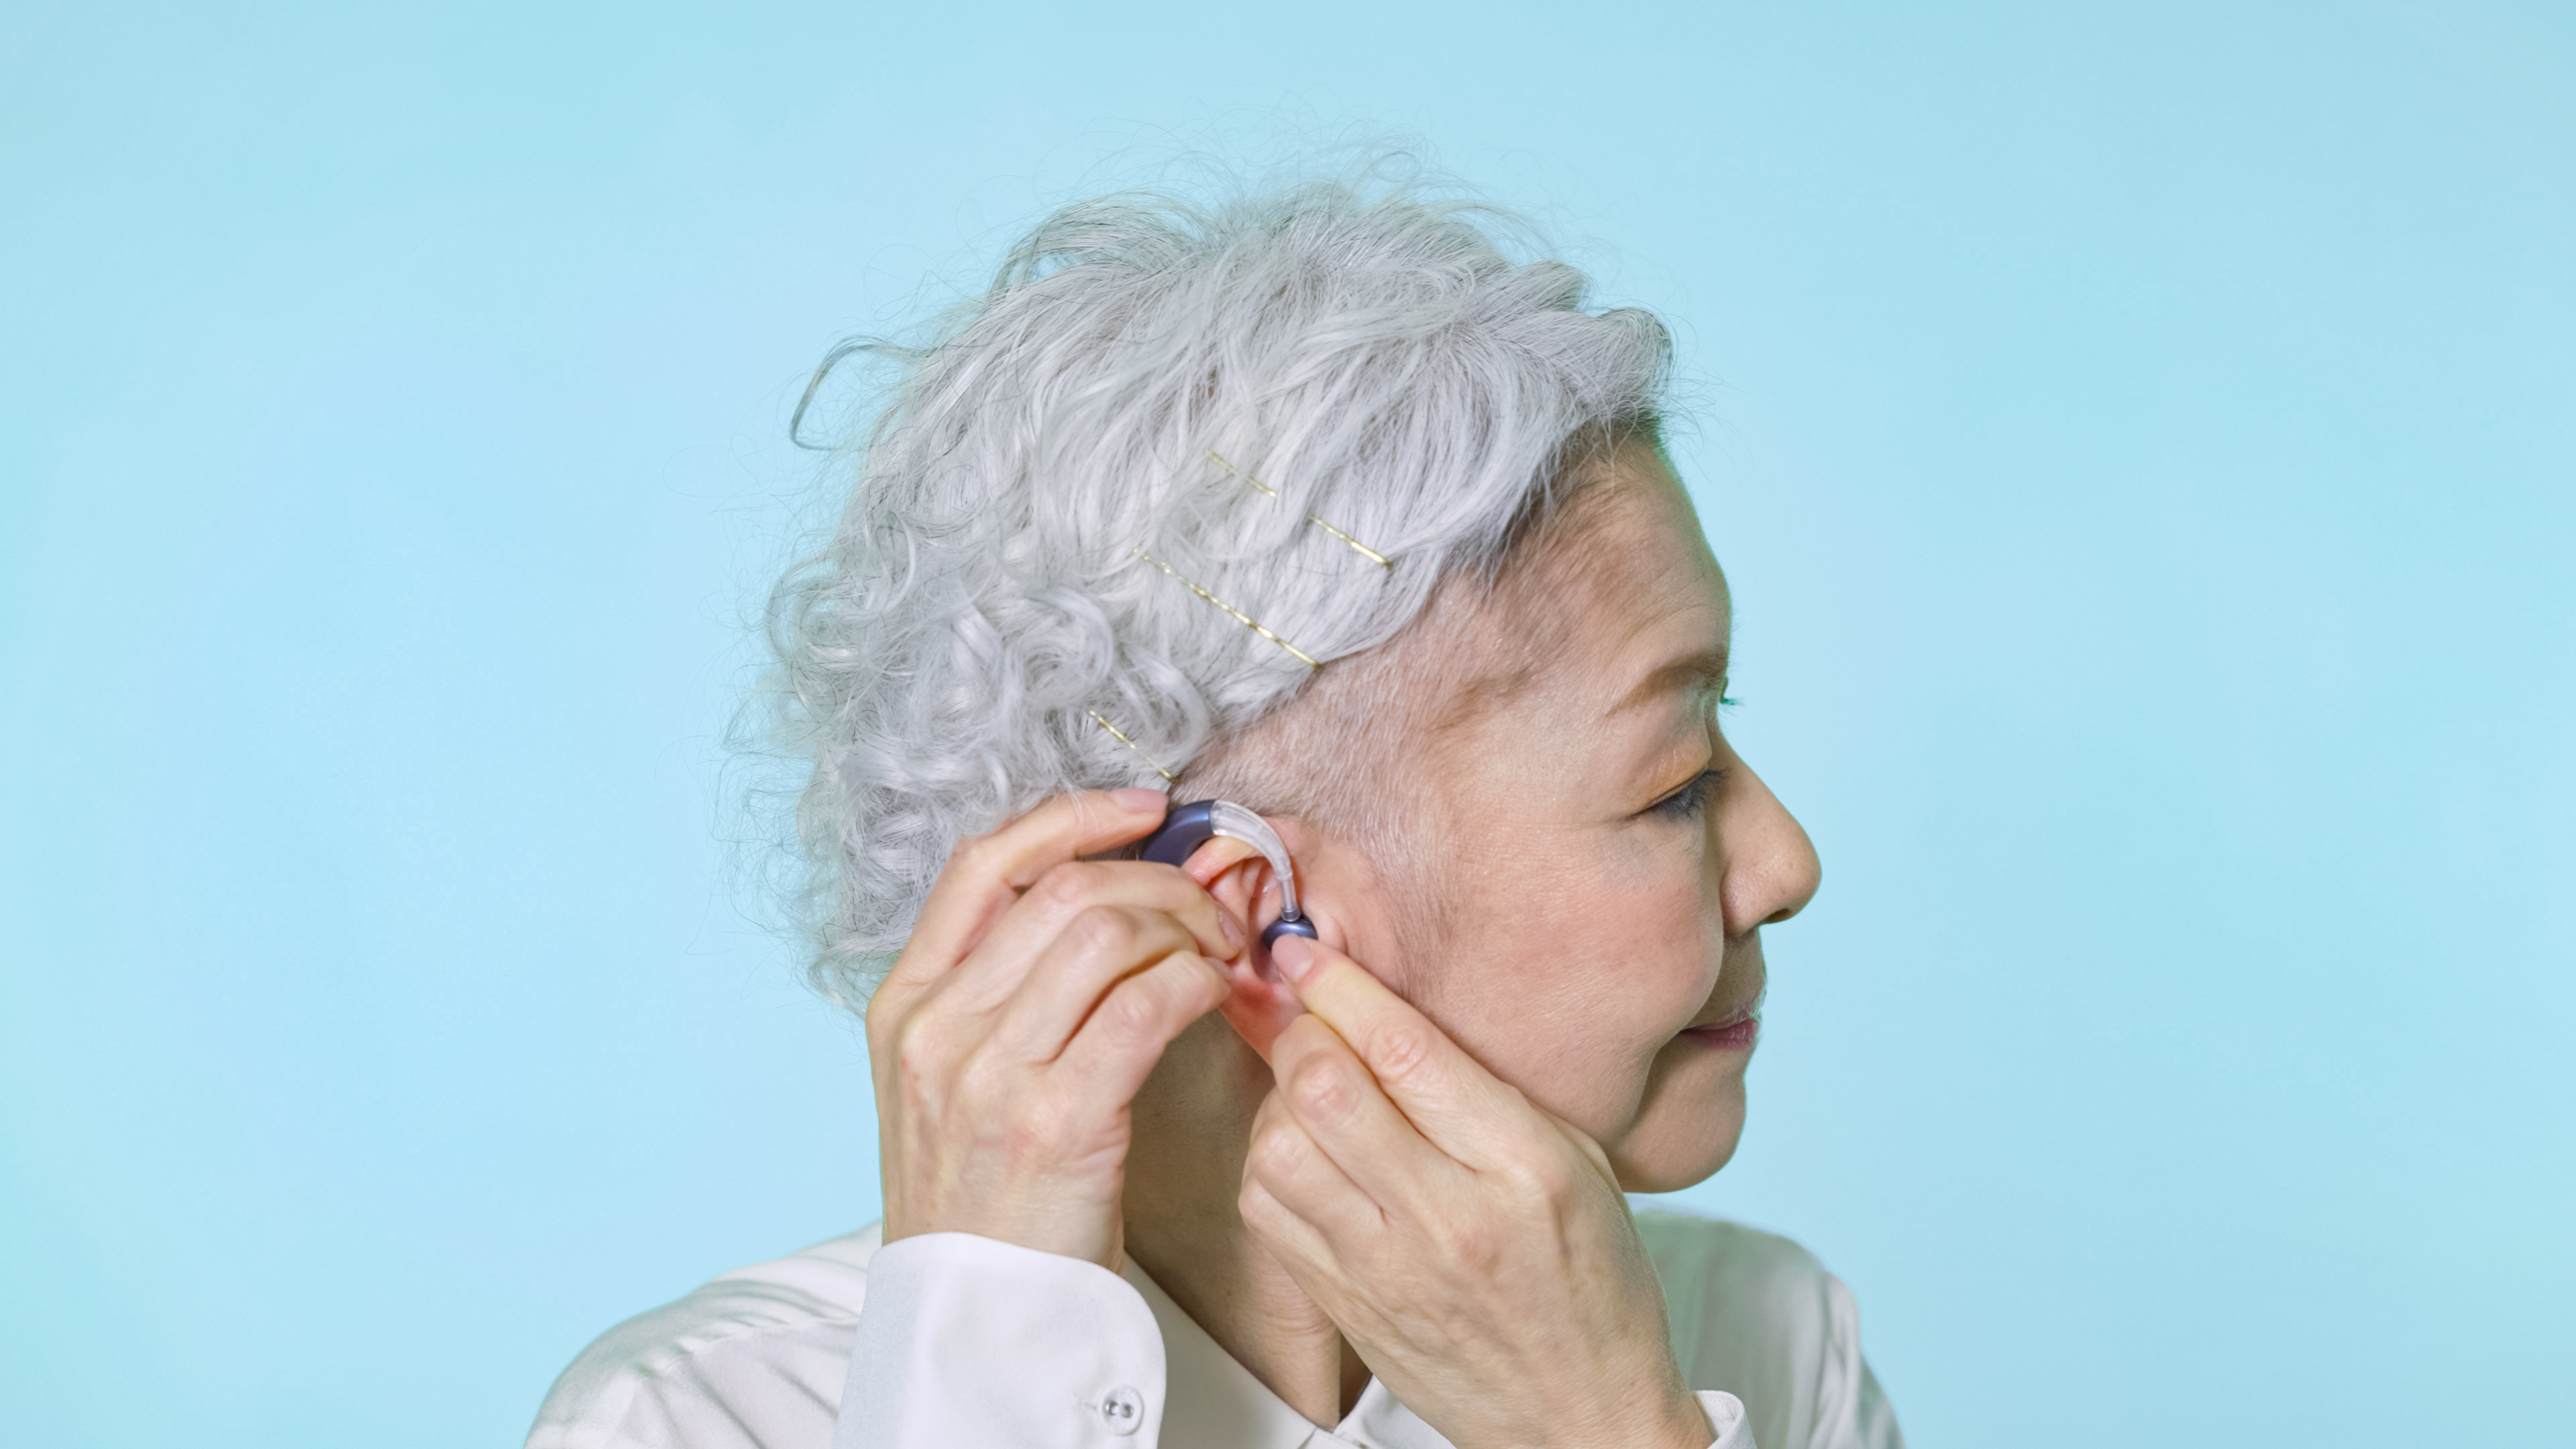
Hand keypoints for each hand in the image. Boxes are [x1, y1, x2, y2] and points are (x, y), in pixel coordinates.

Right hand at [868, 789, 1237, 1270]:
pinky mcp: (1054, 1121)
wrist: (974, 1316)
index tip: (1144, 808)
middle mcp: (935, 1027)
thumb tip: (1094, 899)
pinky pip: (1145, 1005)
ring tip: (1220, 953)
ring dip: (1185, 928)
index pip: (982, 863)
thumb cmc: (984, 1194)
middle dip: (1158, 879)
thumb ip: (993, 991)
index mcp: (903, 1004)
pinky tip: (1214, 995)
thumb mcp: (948, 1080)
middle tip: (1213, 907)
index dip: (1072, 818)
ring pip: (1107, 935)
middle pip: (1063, 891)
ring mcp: (988, 1074)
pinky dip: (1195, 982)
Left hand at [1239, 936, 1712, 1448]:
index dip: (1344, 986)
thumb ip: (1488, 1090)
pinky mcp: (1343, 1305)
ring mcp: (1386, 1269)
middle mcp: (1450, 1218)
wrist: (1578, 1416)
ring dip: (1279, 1098)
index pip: (1409, 1052)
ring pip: (1280, 1147)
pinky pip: (1267, 1211)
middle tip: (1304, 1012)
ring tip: (1310, 1088)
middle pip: (1327, 1089)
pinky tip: (1302, 1152)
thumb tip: (1389, 1012)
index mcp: (1523, 1168)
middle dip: (1300, 1029)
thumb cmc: (1591, 1280)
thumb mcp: (1577, 1163)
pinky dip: (1269, 1161)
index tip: (1308, 950)